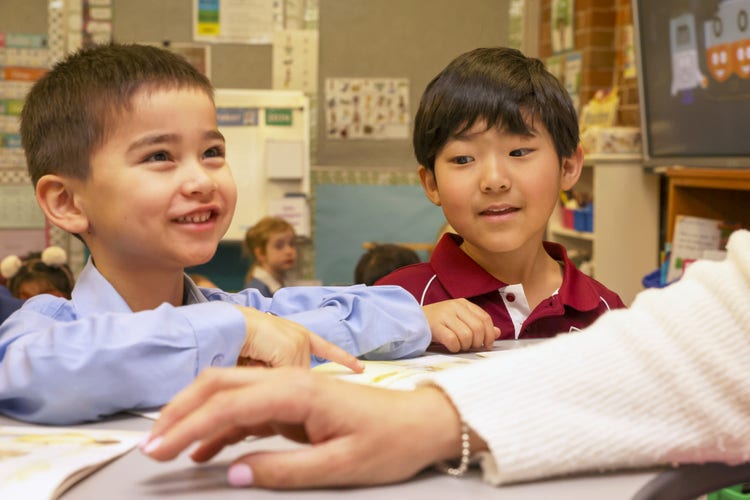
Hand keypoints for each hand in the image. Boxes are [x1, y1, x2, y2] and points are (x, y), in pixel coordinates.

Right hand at [142, 367, 477, 488]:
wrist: (421, 423)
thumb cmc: (388, 443)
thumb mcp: (340, 466)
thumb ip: (285, 469)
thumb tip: (234, 473)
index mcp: (297, 392)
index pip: (228, 405)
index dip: (187, 427)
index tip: (158, 452)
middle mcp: (288, 382)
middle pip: (220, 384)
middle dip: (180, 411)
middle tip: (152, 445)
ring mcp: (290, 389)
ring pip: (229, 392)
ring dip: (195, 416)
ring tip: (168, 448)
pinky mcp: (294, 402)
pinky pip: (248, 410)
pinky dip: (221, 427)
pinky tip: (206, 451)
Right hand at [235, 306, 362, 372]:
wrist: (228, 324)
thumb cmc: (238, 339)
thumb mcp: (265, 355)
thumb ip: (280, 368)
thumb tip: (287, 383)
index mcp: (299, 335)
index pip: (326, 349)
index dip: (343, 358)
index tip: (360, 367)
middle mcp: (302, 337)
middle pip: (300, 373)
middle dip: (280, 375)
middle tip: (257, 360)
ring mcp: (299, 343)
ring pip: (291, 378)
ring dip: (271, 376)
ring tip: (252, 357)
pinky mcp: (292, 349)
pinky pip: (283, 376)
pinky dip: (266, 374)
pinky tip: (260, 362)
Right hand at [423, 299, 498, 351]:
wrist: (412, 320)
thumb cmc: (438, 322)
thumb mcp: (459, 319)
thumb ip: (478, 324)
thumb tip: (497, 332)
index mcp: (463, 303)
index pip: (485, 318)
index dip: (489, 334)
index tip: (487, 344)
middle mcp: (455, 307)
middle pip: (478, 328)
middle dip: (478, 341)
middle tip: (472, 347)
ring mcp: (445, 315)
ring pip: (466, 335)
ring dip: (465, 346)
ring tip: (459, 346)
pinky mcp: (435, 326)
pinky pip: (453, 340)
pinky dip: (454, 347)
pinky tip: (451, 347)